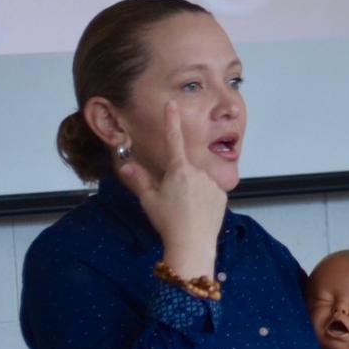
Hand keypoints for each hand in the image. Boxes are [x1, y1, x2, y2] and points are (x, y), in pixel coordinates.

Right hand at [117, 102, 225, 276]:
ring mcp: (212, 183)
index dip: (171, 121)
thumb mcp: (149, 200)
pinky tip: (198, 214)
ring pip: (198, 182)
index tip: (173, 104)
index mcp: (178, 170)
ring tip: (186, 212)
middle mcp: (198, 172)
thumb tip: (126, 165)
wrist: (192, 244)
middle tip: (172, 203)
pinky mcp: (222, 196)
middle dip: (178, 182)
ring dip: (192, 191)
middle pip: (184, 170)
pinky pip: (210, 193)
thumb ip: (139, 180)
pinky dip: (204, 200)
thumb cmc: (168, 222)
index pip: (173, 140)